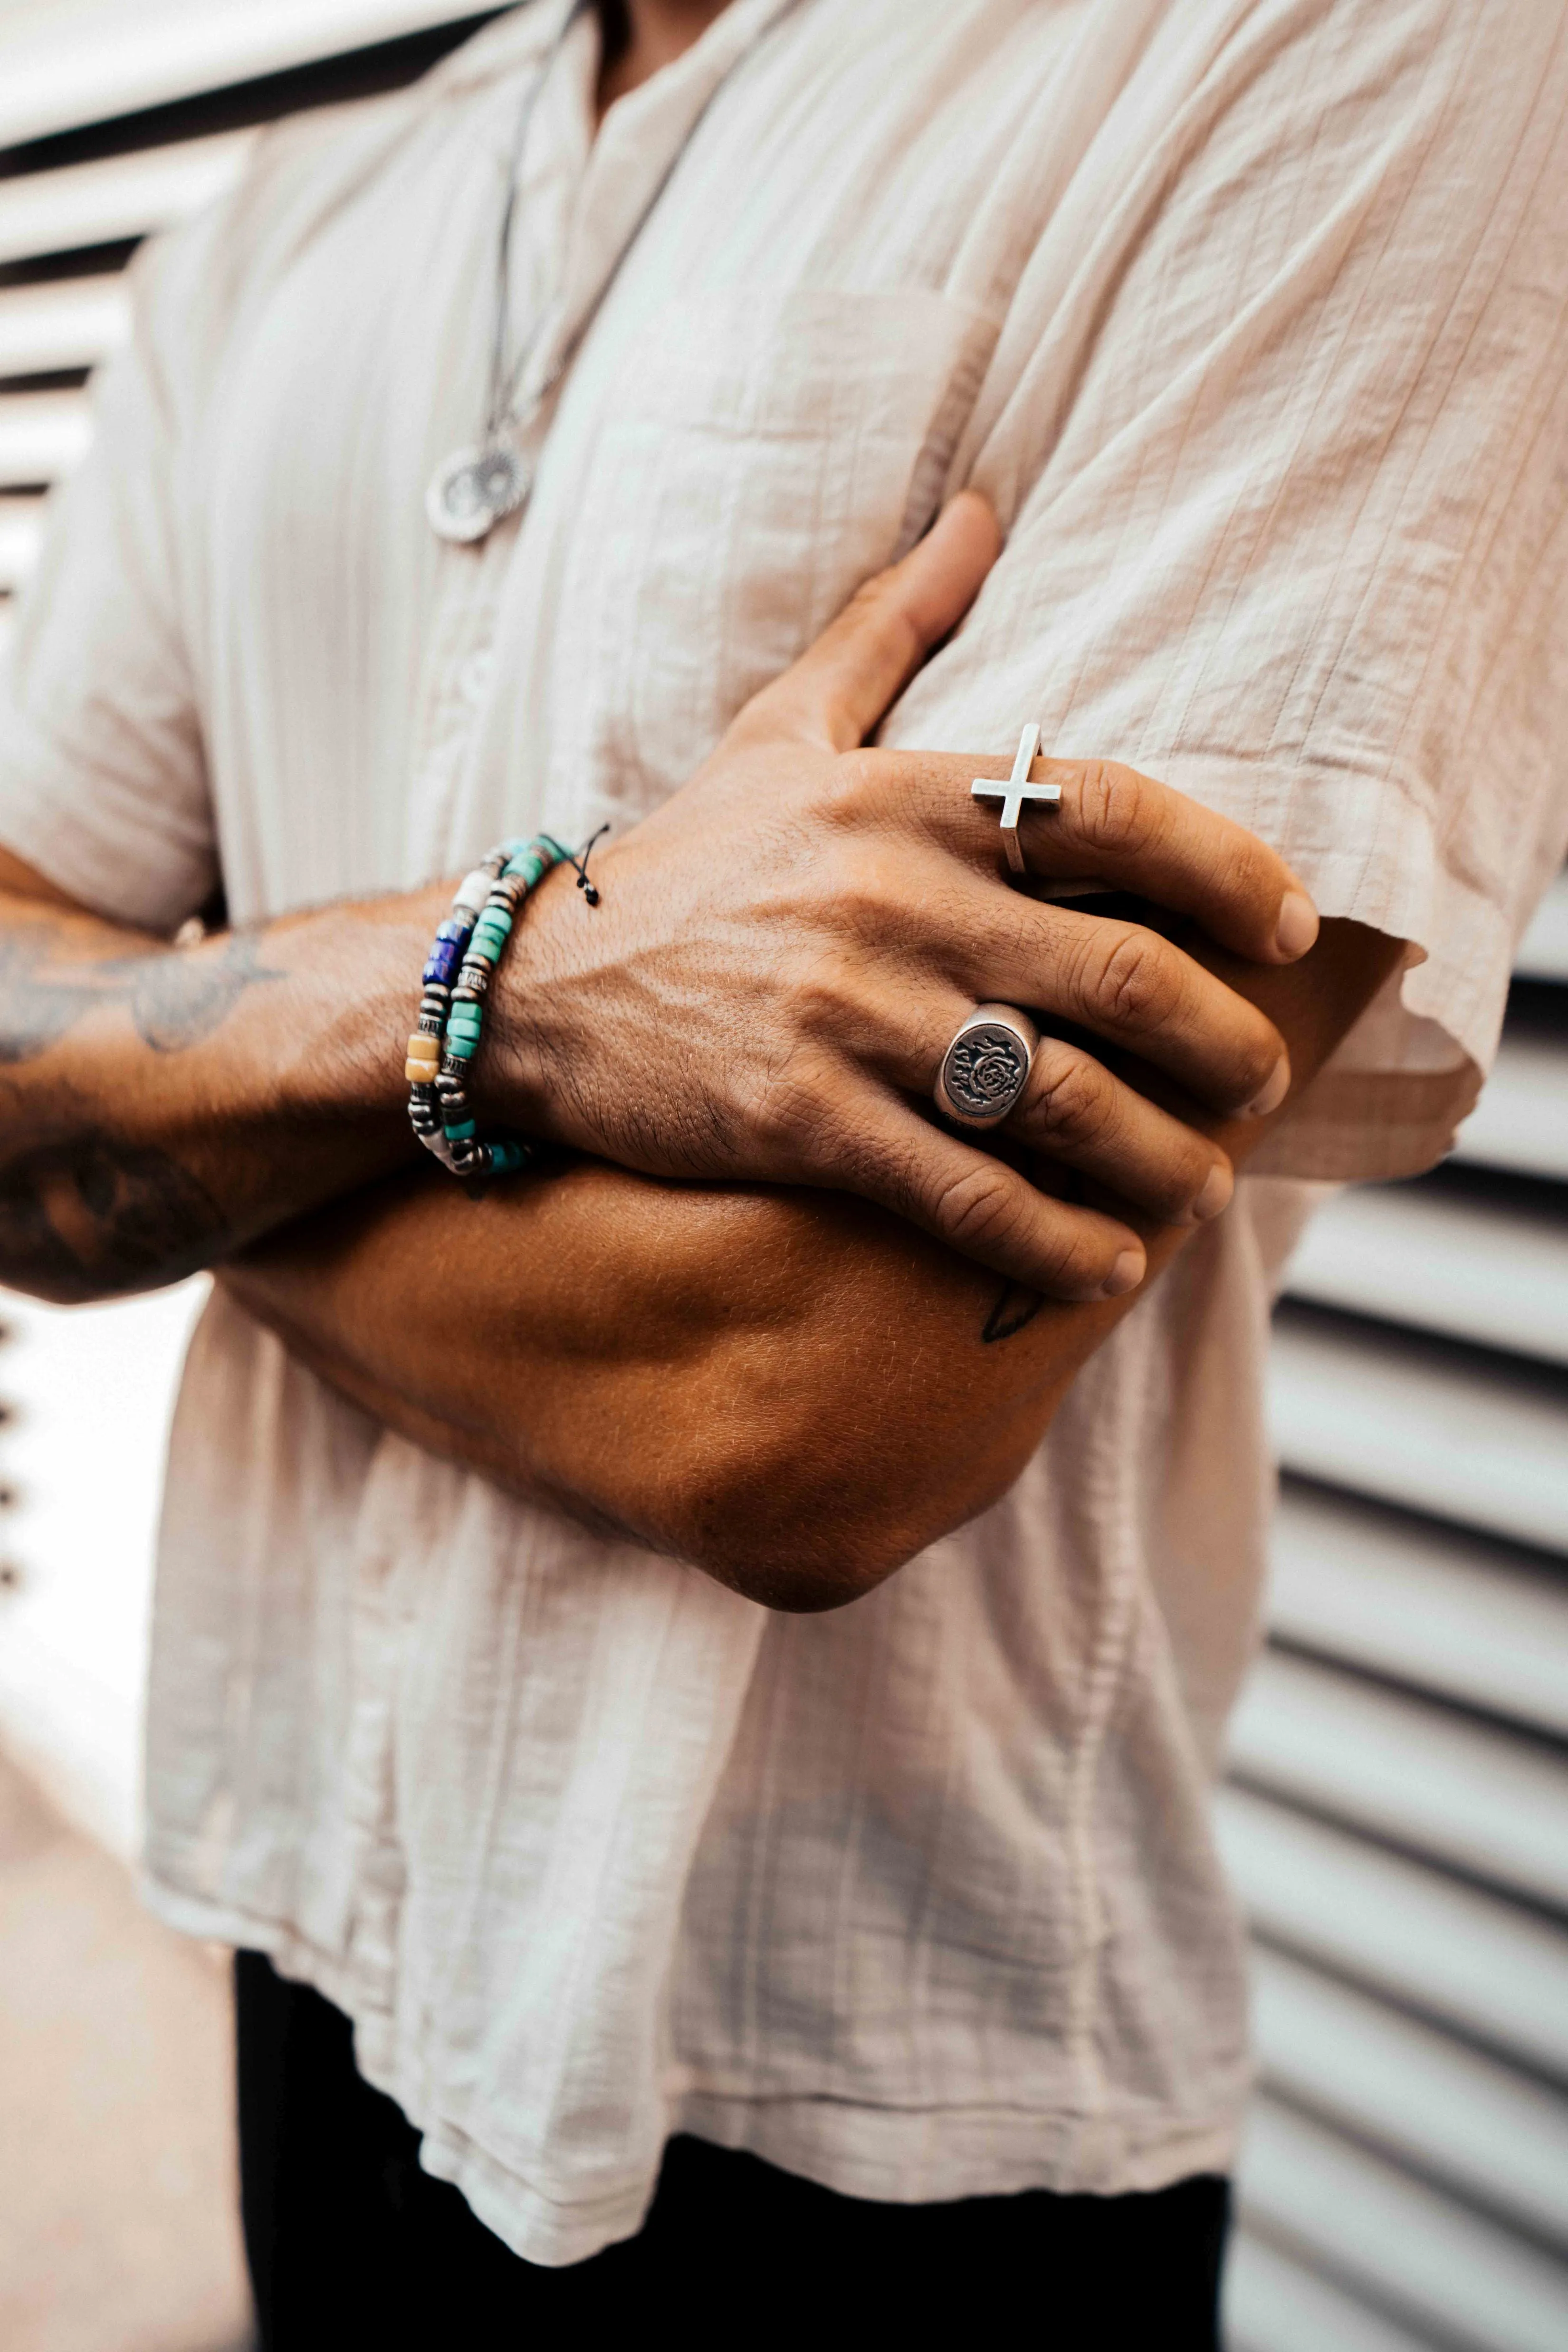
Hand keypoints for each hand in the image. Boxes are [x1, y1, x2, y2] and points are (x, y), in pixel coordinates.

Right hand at [494, 494, 1318, 1300]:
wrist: (533, 988)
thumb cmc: (685, 862)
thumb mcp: (781, 725)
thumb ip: (892, 624)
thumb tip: (982, 511)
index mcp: (904, 797)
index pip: (1111, 810)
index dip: (1227, 871)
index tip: (1289, 927)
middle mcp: (891, 898)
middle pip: (1121, 973)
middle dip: (1225, 1044)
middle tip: (1263, 1081)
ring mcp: (847, 1015)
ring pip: (1060, 1099)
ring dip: (1162, 1156)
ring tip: (1204, 1187)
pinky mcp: (801, 1119)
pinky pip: (964, 1194)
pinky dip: (1053, 1239)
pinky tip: (1107, 1264)